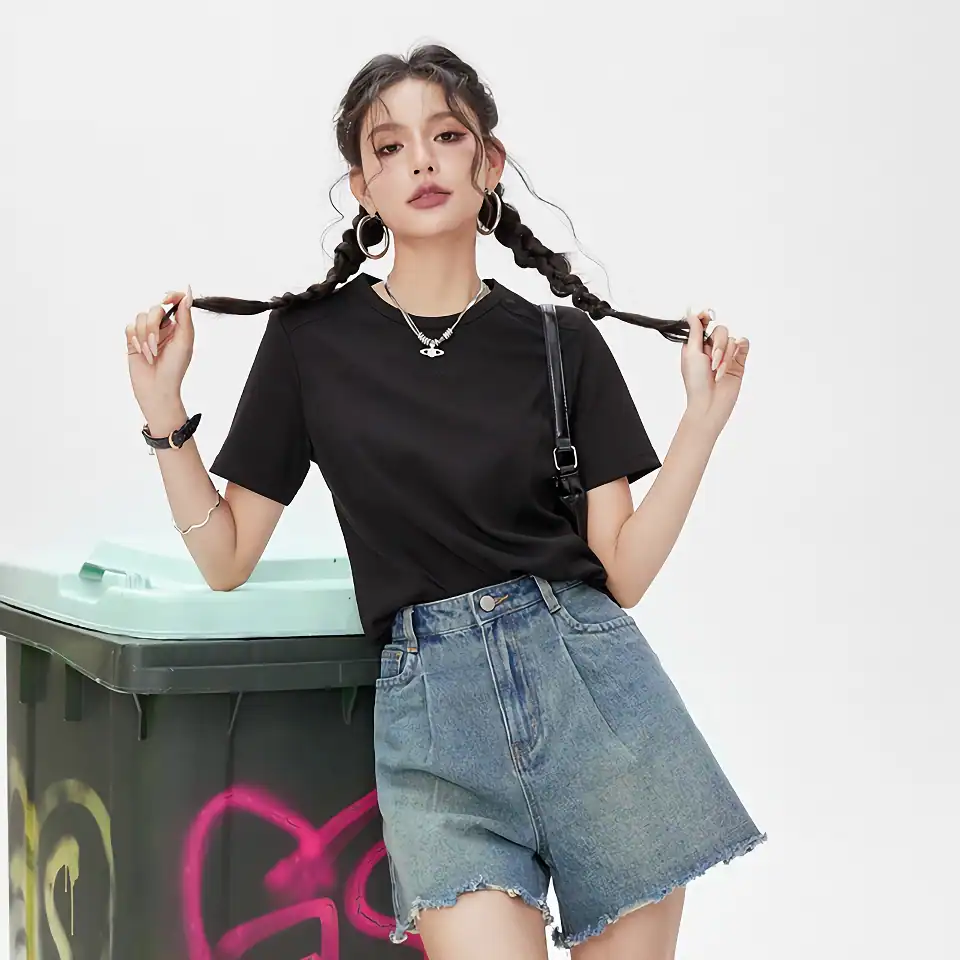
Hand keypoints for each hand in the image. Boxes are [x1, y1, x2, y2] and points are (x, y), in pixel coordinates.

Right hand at [125, 286, 194, 415]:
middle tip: (156, 347)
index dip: (171, 296)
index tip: (166, 300)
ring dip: (144, 337)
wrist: (156, 388)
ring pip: (140, 318)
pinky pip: (129, 327)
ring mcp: (147, 332)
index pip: (175, 301)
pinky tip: (141, 353)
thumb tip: (188, 292)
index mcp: (179, 326)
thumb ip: (185, 316)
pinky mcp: (133, 339)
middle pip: (154, 309)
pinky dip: (135, 340)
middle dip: (154, 328)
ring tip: (150, 354)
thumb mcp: (184, 341)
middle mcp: (163, 326)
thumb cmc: (174, 368)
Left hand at [680, 307, 749, 430]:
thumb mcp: (691, 354)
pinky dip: (740, 349)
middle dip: (718, 345)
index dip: (705, 319)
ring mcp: (726, 355)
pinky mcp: (738, 362)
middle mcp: (711, 349)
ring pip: (731, 340)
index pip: (703, 325)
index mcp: (696, 346)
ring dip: (725, 356)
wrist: (710, 403)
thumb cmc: (696, 382)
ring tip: (719, 371)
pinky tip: (734, 359)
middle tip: (712, 361)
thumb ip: (695, 332)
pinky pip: (743, 345)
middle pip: (720, 331)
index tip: (706, 317)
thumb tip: (692, 314)